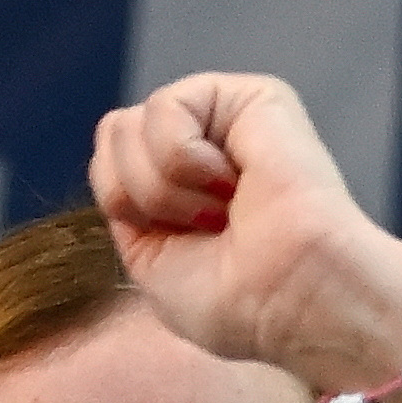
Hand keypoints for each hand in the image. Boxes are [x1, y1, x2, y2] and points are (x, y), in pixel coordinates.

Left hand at [87, 72, 401, 395]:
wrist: (296, 300)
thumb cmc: (237, 304)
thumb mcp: (150, 261)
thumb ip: (126, 196)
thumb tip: (117, 125)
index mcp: (180, 191)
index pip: (105, 162)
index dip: (120, 205)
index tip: (175, 243)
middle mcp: (204, 149)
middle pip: (111, 134)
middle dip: (137, 195)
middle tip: (203, 227)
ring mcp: (227, 120)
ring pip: (128, 124)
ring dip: (163, 188)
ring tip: (223, 210)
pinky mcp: (251, 98)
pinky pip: (164, 107)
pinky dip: (182, 160)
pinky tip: (233, 184)